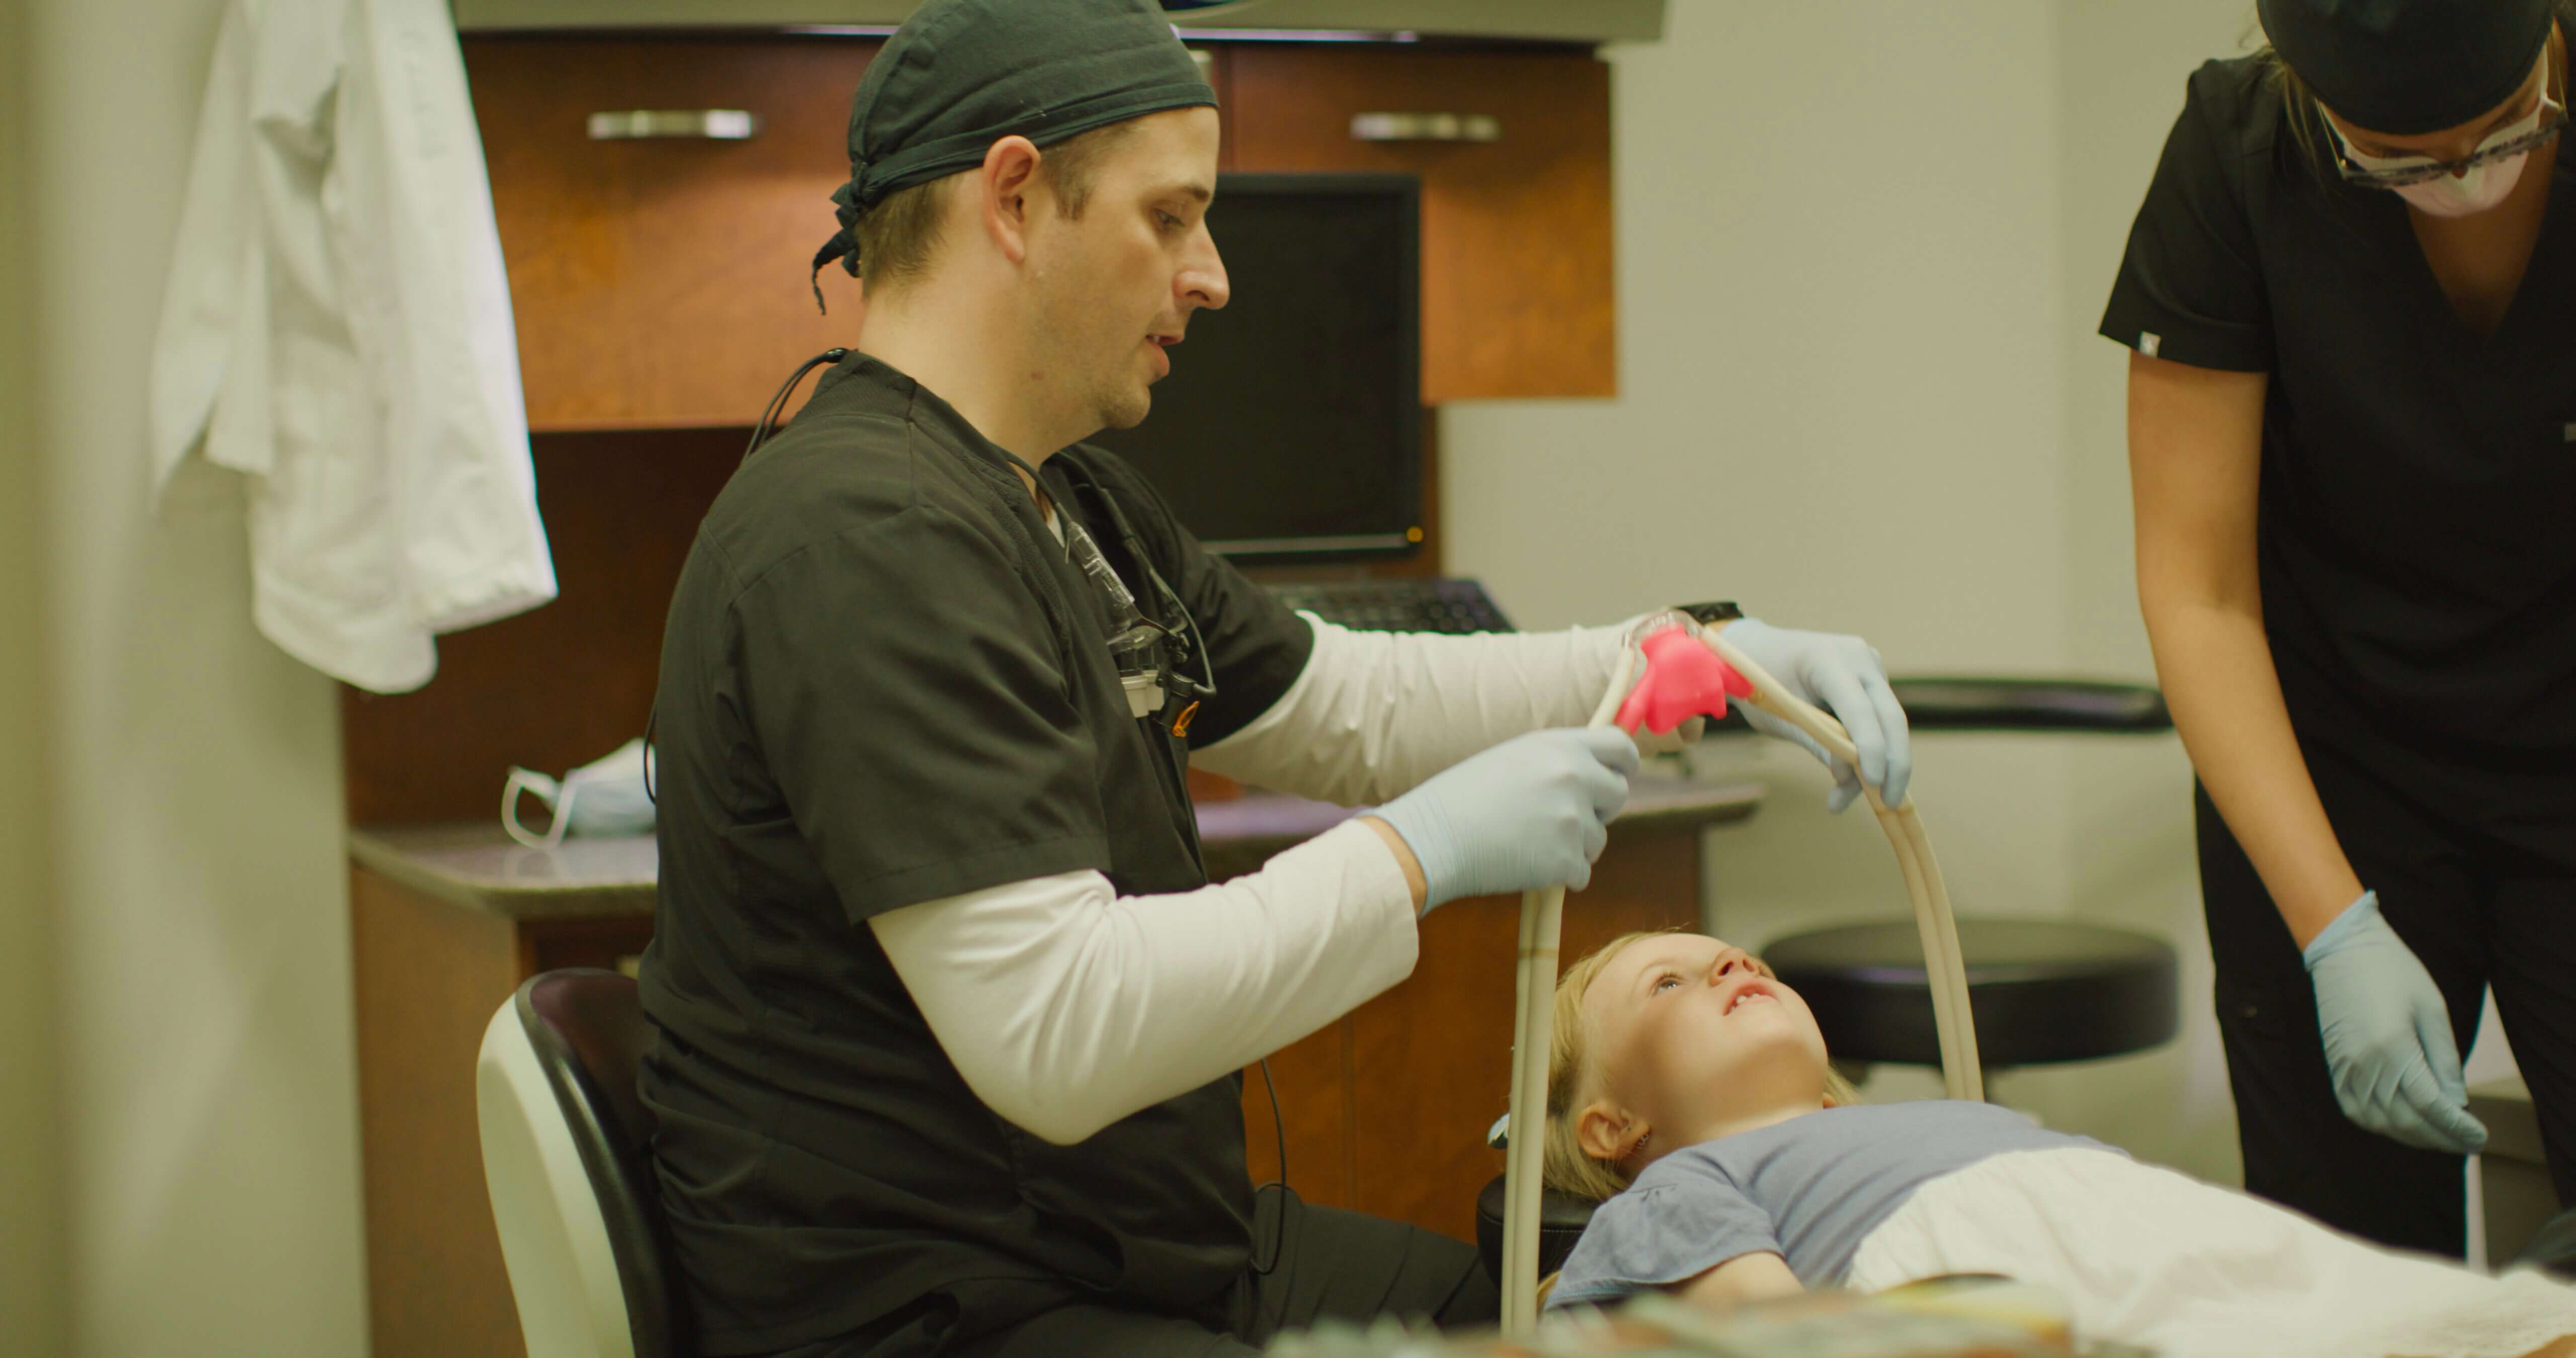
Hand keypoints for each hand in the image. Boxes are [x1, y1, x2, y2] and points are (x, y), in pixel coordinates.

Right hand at [1369, 728, 1639, 912]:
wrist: (1433, 837)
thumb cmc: (1463, 797)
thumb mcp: (1514, 759)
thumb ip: (1557, 762)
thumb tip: (1593, 775)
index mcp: (1560, 746)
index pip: (1621, 746)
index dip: (1625, 763)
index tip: (1620, 775)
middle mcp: (1574, 777)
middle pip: (1618, 794)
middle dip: (1598, 809)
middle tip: (1561, 818)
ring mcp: (1573, 819)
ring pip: (1598, 839)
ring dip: (1573, 845)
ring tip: (1528, 842)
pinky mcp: (1566, 859)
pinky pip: (1581, 872)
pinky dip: (1559, 874)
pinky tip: (1525, 864)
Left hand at [1718, 618, 1910, 811]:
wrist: (1756, 651)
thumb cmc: (1759, 683)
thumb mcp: (1780, 717)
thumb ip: (1818, 744)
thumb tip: (1850, 778)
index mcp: (1828, 658)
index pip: (1860, 708)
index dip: (1871, 747)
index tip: (1875, 783)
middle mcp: (1859, 657)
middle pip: (1890, 716)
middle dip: (1894, 763)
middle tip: (1889, 803)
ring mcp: (1870, 665)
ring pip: (1890, 722)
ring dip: (1884, 763)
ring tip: (1850, 797)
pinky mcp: (1874, 679)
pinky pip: (1881, 719)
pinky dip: (1875, 750)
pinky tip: (1857, 779)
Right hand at [2304, 891, 2485, 1153]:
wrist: (2342, 949)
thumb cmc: (2394, 972)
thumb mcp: (2432, 1009)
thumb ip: (2446, 1059)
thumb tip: (2456, 1101)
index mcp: (2393, 1047)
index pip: (2431, 1105)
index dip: (2457, 1127)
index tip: (2480, 1137)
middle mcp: (2366, 1064)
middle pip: (2406, 1120)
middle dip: (2441, 1138)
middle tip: (2468, 1143)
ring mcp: (2346, 1068)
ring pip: (2380, 1122)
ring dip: (2412, 1137)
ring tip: (2439, 1137)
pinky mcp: (2335, 1066)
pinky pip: (2356, 1110)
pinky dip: (2381, 1125)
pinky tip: (2402, 1124)